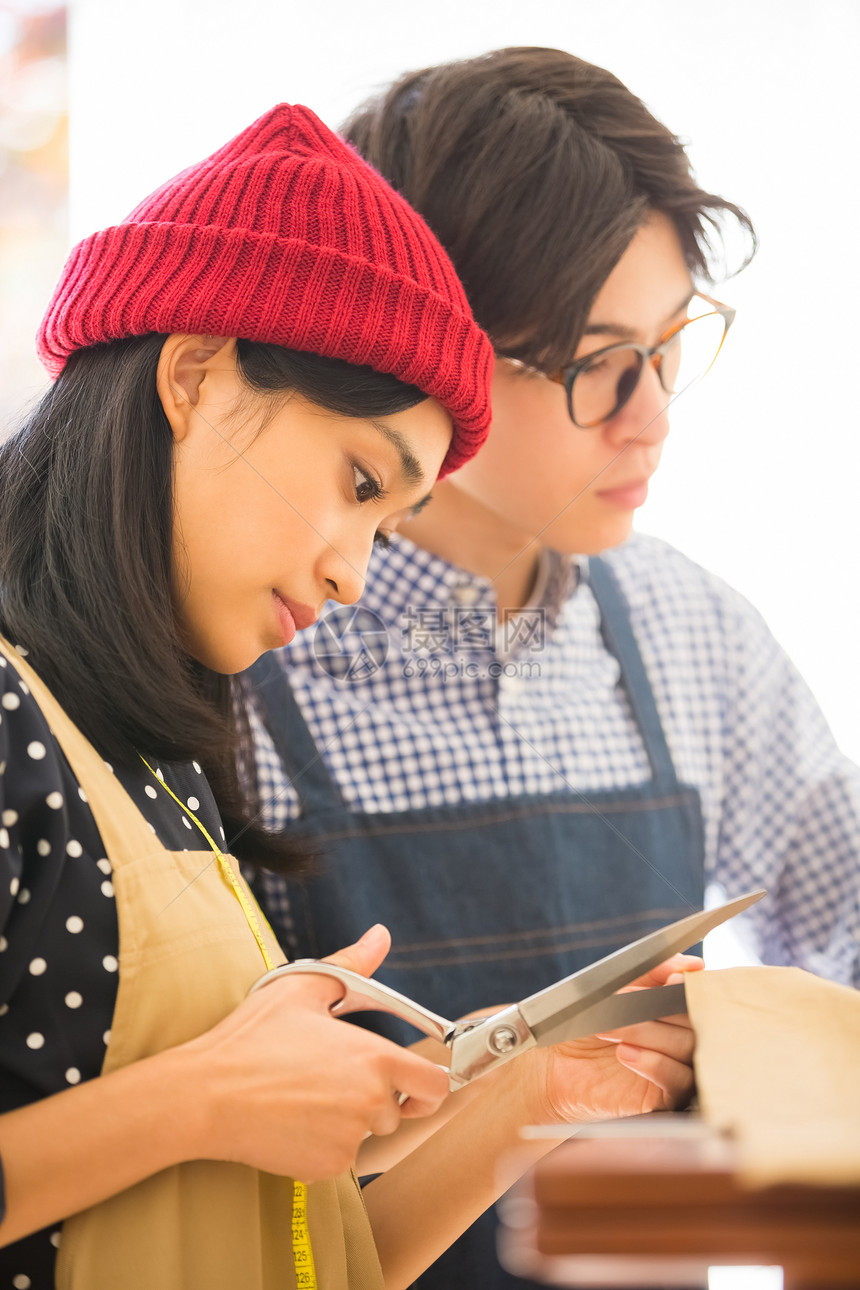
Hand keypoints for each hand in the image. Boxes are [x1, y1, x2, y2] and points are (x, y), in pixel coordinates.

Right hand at [180, 924, 449, 1180]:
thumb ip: (352, 963)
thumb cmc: (253, 1037)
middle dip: (376, 1099)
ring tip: (303, 1096)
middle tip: (333, 1081)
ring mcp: (348, 1140)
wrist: (206, 1096)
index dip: (429, 1084)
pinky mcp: (324, 1169)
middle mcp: (370, 1103)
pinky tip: (290, 1120)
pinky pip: (337, 1157)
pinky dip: (321, 1144)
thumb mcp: (302, 988)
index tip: (412, 1083)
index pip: (436, 1084)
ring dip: (347, 1121)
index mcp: (374, 1058)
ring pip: (365, 1134)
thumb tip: (380, 935)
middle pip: (397, 1109)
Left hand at [516, 954, 702, 1124]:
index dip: (690, 987)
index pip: (699, 996)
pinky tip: (625, 1054)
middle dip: (659, 1008)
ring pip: (688, 1047)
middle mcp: (682, 1036)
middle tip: (622, 1002)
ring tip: (610, 1029)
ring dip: (649, 1033)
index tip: (671, 980)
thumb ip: (653, 973)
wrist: (557, 1063)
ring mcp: (677, 1067)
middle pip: (695, 1020)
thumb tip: (692, 964)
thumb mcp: (617, 987)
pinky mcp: (667, 1097)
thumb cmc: (587, 1022)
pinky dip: (655, 1064)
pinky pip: (680, 1080)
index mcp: (674, 1008)